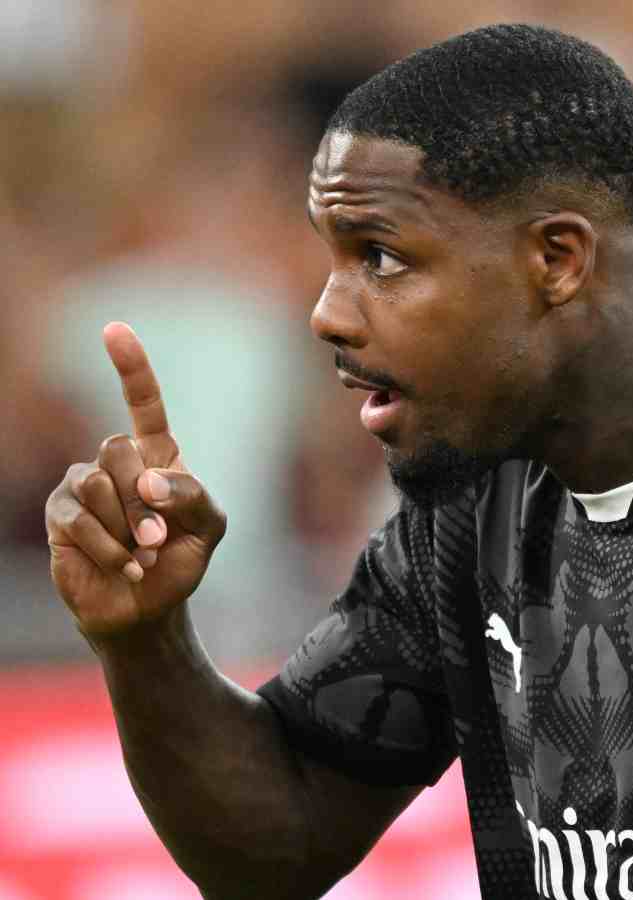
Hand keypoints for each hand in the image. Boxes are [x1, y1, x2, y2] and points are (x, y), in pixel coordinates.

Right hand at [45, 323, 226, 638]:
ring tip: (142, 553)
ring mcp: (83, 486)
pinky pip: (78, 517)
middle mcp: (117, 463)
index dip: (130, 368)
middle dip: (144, 499)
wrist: (149, 609)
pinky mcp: (61, 514)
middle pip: (120, 449)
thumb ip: (193, 495)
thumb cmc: (180, 559)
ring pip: (98, 483)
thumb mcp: (209, 527)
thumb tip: (148, 480)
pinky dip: (111, 547)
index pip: (143, 403)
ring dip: (128, 527)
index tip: (114, 329)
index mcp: (157, 456)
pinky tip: (127, 566)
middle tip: (159, 538)